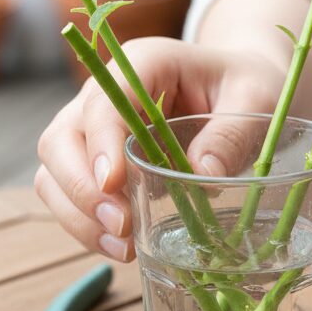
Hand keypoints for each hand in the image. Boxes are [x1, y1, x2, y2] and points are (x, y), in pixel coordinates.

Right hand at [36, 38, 284, 260]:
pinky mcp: (94, 160)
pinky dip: (86, 225)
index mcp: (143, 63)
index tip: (116, 183)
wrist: (236, 89)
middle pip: (61, 139)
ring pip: (54, 171)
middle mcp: (104, 92)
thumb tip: (203, 175)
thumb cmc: (245, 86)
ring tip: (124, 247)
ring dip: (79, 215)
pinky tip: (122, 247)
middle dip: (81, 188)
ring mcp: (92, 128)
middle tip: (122, 226)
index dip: (102, 143)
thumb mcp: (257, 97)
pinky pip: (68, 194)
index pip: (103, 101)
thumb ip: (232, 133)